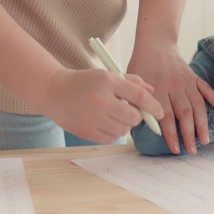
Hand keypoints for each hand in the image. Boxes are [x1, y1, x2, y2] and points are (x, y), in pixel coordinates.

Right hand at [42, 68, 163, 143]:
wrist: (53, 91)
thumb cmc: (84, 82)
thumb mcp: (107, 75)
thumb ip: (132, 82)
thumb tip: (152, 91)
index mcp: (108, 82)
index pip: (139, 96)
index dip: (153, 106)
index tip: (160, 112)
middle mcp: (101, 100)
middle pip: (134, 117)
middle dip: (137, 117)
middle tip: (131, 112)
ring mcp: (92, 117)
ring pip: (124, 129)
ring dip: (125, 124)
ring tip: (114, 115)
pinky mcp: (86, 132)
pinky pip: (111, 138)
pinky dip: (113, 132)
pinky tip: (105, 122)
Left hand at [128, 43, 213, 154]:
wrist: (155, 44)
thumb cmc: (141, 65)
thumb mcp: (133, 83)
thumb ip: (138, 102)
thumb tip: (141, 124)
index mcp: (157, 90)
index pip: (165, 116)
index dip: (171, 134)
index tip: (175, 148)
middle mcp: (174, 86)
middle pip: (184, 113)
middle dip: (189, 134)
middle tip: (192, 150)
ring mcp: (186, 81)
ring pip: (197, 105)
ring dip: (202, 123)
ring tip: (205, 139)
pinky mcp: (194, 77)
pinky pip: (206, 89)